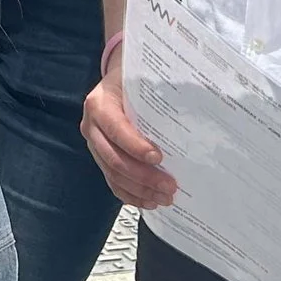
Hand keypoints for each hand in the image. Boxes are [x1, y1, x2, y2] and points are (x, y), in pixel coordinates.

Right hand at [79, 53, 177, 207]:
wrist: (116, 79)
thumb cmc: (131, 78)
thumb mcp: (139, 79)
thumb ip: (153, 97)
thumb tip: (189, 117)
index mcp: (99, 104)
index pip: (116, 129)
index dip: (135, 146)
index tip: (159, 158)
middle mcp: (91, 125)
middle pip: (114, 158)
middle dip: (143, 176)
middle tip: (170, 186)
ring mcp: (93, 144)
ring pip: (112, 174)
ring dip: (140, 190)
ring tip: (164, 197)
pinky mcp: (99, 157)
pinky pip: (111, 181)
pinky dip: (130, 195)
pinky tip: (149, 202)